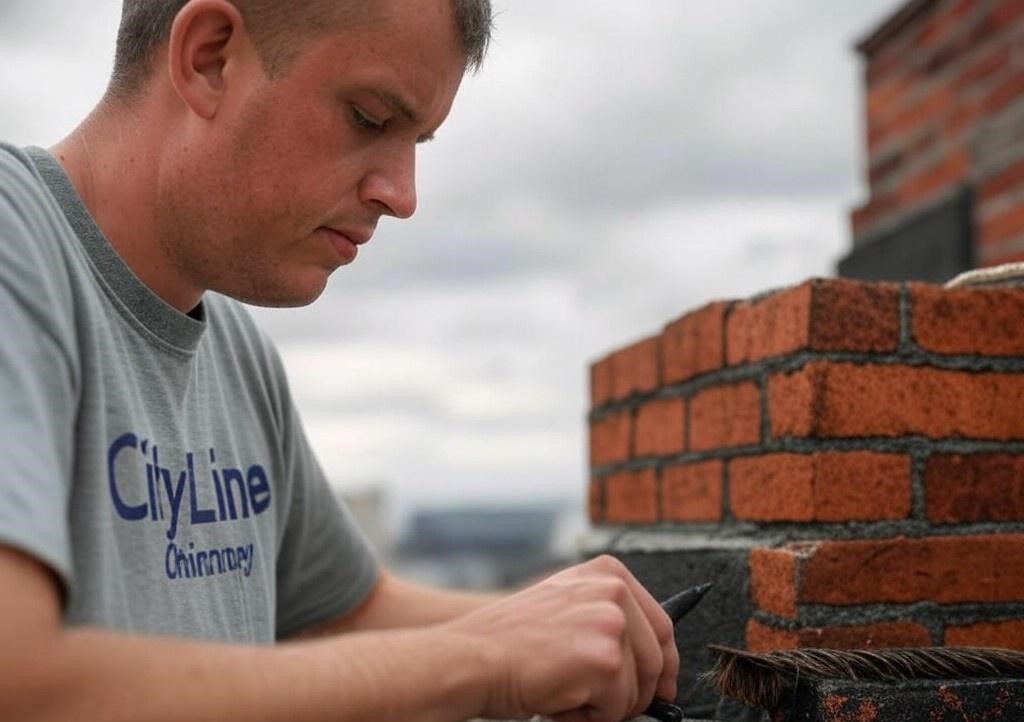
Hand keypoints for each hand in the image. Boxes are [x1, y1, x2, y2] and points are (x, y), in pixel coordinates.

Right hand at [443, 555, 678, 721]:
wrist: (472, 657)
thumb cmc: (509, 640)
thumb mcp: (567, 607)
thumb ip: (610, 621)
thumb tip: (654, 665)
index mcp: (608, 573)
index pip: (661, 623)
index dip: (663, 663)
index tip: (661, 686)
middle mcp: (614, 590)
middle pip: (657, 660)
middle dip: (636, 693)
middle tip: (599, 702)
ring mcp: (611, 623)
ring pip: (639, 689)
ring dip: (605, 706)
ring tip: (565, 690)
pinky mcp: (606, 660)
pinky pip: (618, 709)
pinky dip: (589, 718)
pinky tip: (559, 697)